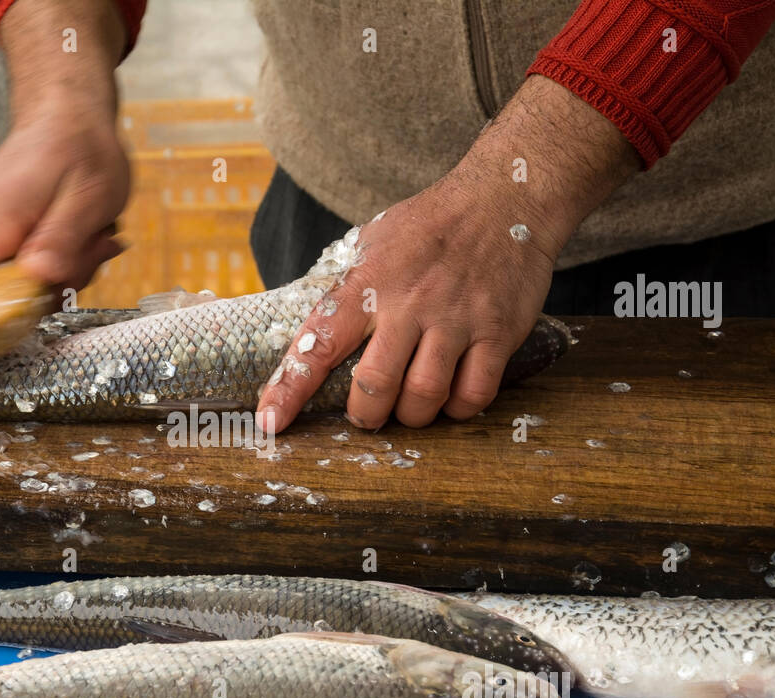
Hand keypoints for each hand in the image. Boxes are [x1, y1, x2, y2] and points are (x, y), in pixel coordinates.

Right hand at [0, 110, 128, 290]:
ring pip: (14, 285)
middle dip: (50, 291)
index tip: (33, 312)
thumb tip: (39, 277)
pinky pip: (21, 268)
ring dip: (61, 275)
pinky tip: (80, 237)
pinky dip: (55, 263)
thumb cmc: (80, 148)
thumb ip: (61, 239)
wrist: (67, 113)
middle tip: (91, 253)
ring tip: (92, 237)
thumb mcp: (89, 197)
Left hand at [256, 75, 639, 432]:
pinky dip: (457, 408)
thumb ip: (345, 292)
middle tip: (366, 413)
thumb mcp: (372, 244)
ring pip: (423, 397)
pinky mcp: (498, 331)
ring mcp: (456, 319)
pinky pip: (473, 394)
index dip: (289, 390)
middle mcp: (409, 303)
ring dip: (410, 416)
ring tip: (409, 406)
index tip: (269, 423)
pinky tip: (450, 396)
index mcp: (367, 283)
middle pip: (374, 387)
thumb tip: (310, 338)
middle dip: (364, 415)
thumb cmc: (429, 226)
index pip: (318, 346)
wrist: (505, 197)